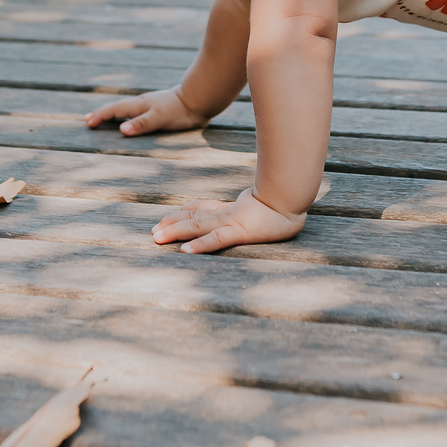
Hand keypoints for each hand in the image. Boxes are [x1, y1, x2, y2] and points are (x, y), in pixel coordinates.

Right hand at [85, 85, 205, 136]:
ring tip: (104, 119)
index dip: (101, 116)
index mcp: (139, 105)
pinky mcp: (159, 108)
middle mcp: (142, 103)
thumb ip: (142, 124)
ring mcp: (150, 105)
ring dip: (113, 114)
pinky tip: (131, 118)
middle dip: (102, 113)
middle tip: (88, 120)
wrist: (200, 99)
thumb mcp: (160, 118)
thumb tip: (121, 130)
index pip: (115, 110)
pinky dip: (127, 115)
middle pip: (117, 107)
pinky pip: (137, 111)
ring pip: (126, 108)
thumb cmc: (180, 110)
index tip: (88, 123)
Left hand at [151, 187, 305, 253]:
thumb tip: (257, 203)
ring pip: (197, 226)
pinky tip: (185, 252)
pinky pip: (215, 239)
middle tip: (153, 231)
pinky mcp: (239, 231)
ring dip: (175, 232)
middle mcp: (227, 212)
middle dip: (172, 223)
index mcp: (233, 207)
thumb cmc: (285, 195)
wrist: (293, 194)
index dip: (187, 210)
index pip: (205, 207)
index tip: (173, 214)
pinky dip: (199, 245)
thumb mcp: (268, 200)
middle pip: (194, 216)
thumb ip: (257, 201)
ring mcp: (231, 221)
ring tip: (157, 238)